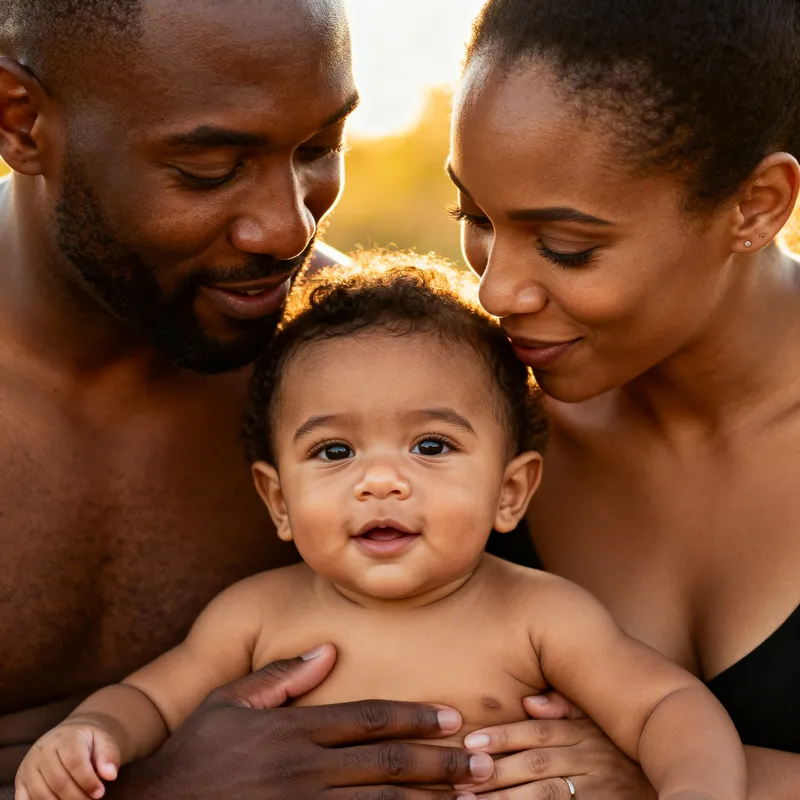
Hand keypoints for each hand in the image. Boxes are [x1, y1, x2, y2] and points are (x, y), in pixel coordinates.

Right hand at [16, 721, 119, 799]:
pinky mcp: (20, 781)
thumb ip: (109, 755)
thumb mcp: (103, 741)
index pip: (74, 762)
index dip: (87, 781)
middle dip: (77, 797)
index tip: (100, 793)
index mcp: (64, 738)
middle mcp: (42, 751)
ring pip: (41, 794)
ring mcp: (28, 767)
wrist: (68, 736)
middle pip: (58, 781)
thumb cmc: (88, 742)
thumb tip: (110, 775)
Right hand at [108, 644, 492, 798]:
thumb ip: (280, 676)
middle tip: (483, 763)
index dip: (417, 717)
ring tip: (470, 799)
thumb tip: (327, 651)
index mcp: (293, 730)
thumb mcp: (229, 703)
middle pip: (388, 764)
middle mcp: (304, 769)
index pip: (369, 719)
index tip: (454, 718)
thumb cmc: (193, 755)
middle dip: (441, 763)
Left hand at [458, 692, 656, 798]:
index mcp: (584, 735)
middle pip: (535, 766)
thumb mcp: (597, 723)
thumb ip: (564, 709)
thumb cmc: (620, 752)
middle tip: (459, 777)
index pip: (538, 733)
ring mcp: (597, 792)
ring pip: (545, 796)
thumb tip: (530, 702)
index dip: (503, 736)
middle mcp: (590, 762)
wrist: (669, 785)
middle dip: (495, 772)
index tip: (470, 740)